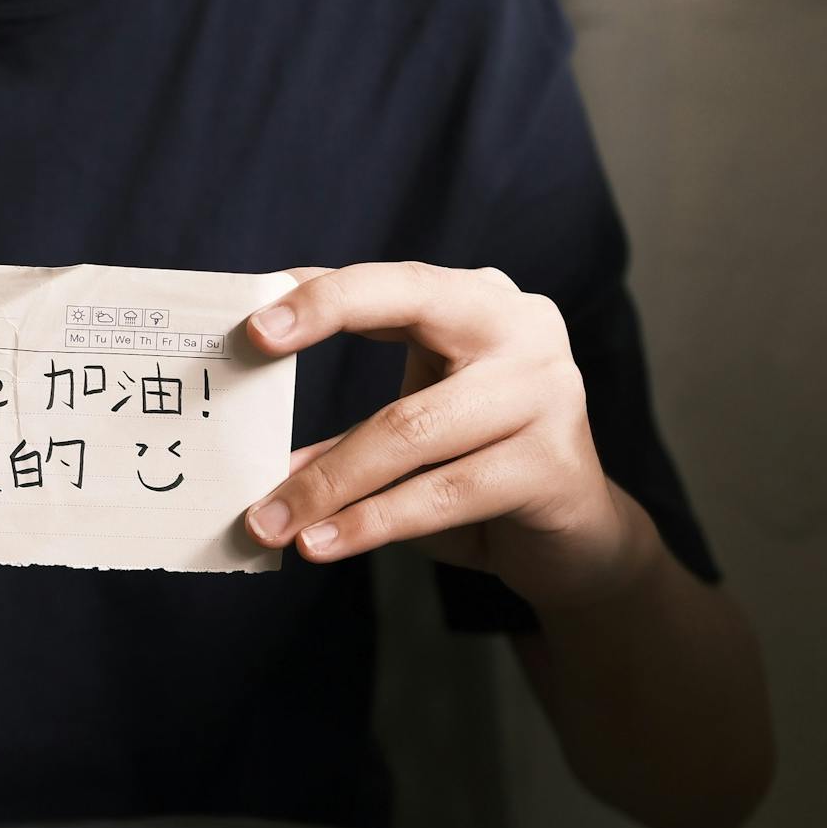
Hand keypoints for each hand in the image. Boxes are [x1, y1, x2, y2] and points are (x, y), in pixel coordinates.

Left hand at [241, 262, 653, 608]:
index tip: (252, 321)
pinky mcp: (555, 464)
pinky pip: (442, 494)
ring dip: (328, 482)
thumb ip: (346, 425)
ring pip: (412, 427)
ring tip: (268, 521)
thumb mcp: (410, 431)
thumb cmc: (476, 469)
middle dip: (322, 327)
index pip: (394, 282)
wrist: (578, 539)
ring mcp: (547, 390)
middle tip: (248, 356)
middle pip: (413, 308)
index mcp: (480, 302)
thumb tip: (252, 447)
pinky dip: (371, 524)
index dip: (323, 294)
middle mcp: (522, 328)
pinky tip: (321, 545)